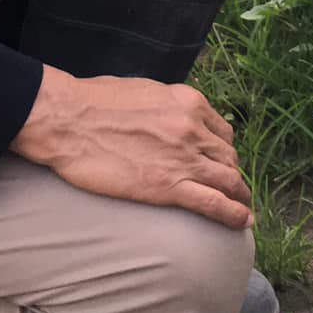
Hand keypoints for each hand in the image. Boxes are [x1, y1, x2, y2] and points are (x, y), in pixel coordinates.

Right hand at [10, 67, 252, 229]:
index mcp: (188, 102)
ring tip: (243, 209)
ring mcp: (184, 159)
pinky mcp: (169, 188)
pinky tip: (242, 222)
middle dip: (232, 174)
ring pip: (228, 181)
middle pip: (228, 157)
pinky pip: (214, 204)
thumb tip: (170, 116)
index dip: (223, 150)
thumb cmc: (94, 102)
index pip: (221, 131)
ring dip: (239, 196)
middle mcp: (193, 128)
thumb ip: (167, 104)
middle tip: (231, 189)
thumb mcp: (142, 90)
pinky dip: (233, 215)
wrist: (69, 121)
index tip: (220, 162)